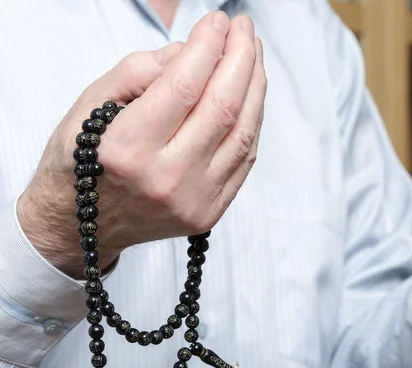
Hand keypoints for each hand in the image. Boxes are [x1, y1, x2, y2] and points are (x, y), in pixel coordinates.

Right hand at [17, 12, 266, 277]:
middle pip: (222, 107)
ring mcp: (193, 202)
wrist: (82, 226)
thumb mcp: (91, 105)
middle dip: (240, 58)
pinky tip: (250, 93)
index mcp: (126, 150)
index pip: (183, 85)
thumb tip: (192, 51)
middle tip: (243, 28)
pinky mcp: (209, 214)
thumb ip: (139, 72)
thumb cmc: (82, 159)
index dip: (207, 46)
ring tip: (252, 54)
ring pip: (243, 132)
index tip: (217, 21)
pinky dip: (252, 120)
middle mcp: (164, 180)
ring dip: (254, 86)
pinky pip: (244, 159)